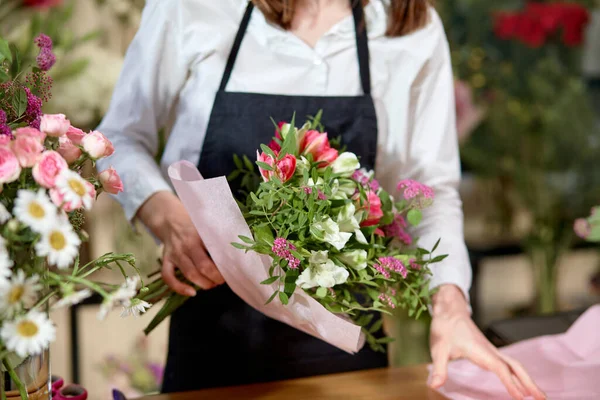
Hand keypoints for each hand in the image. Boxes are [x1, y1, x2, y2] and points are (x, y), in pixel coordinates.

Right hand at [138, 191, 224, 295]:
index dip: (223, 267)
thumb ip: (218, 237)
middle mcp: (186, 245)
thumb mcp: (207, 226)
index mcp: (200, 236)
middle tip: (222, 280)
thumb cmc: (194, 225)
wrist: (170, 220)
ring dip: (203, 284)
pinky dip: (179, 288)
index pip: (214, 254)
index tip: (231, 271)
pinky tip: (191, 292)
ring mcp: (175, 253)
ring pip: (189, 274)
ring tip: (212, 285)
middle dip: (215, 278)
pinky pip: (168, 277)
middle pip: (202, 267)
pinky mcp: (166, 260)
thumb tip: (237, 252)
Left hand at [428, 285, 545, 399]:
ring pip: (514, 365)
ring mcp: (491, 350)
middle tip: (542, 399)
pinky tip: (519, 384)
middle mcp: (490, 350)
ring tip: (537, 396)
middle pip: (515, 367)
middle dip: (529, 383)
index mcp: (480, 350)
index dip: (511, 383)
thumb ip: (439, 368)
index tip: (520, 398)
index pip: (500, 368)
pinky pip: (508, 364)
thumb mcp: (438, 348)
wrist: (449, 311)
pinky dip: (518, 375)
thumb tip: (434, 385)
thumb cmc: (445, 328)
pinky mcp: (489, 351)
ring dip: (526, 379)